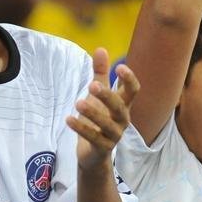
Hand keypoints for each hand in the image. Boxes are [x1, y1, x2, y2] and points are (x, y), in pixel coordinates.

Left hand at [68, 48, 139, 172]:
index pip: (133, 91)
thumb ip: (100, 73)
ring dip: (93, 113)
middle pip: (120, 107)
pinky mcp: (102, 148)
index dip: (129, 79)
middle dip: (107, 96)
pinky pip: (93, 138)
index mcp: (123, 105)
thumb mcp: (98, 95)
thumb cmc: (98, 119)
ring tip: (78, 103)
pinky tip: (68, 119)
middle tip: (92, 85)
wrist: (92, 153)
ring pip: (107, 124)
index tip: (120, 67)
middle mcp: (122, 120)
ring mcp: (114, 135)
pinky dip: (81, 129)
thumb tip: (101, 48)